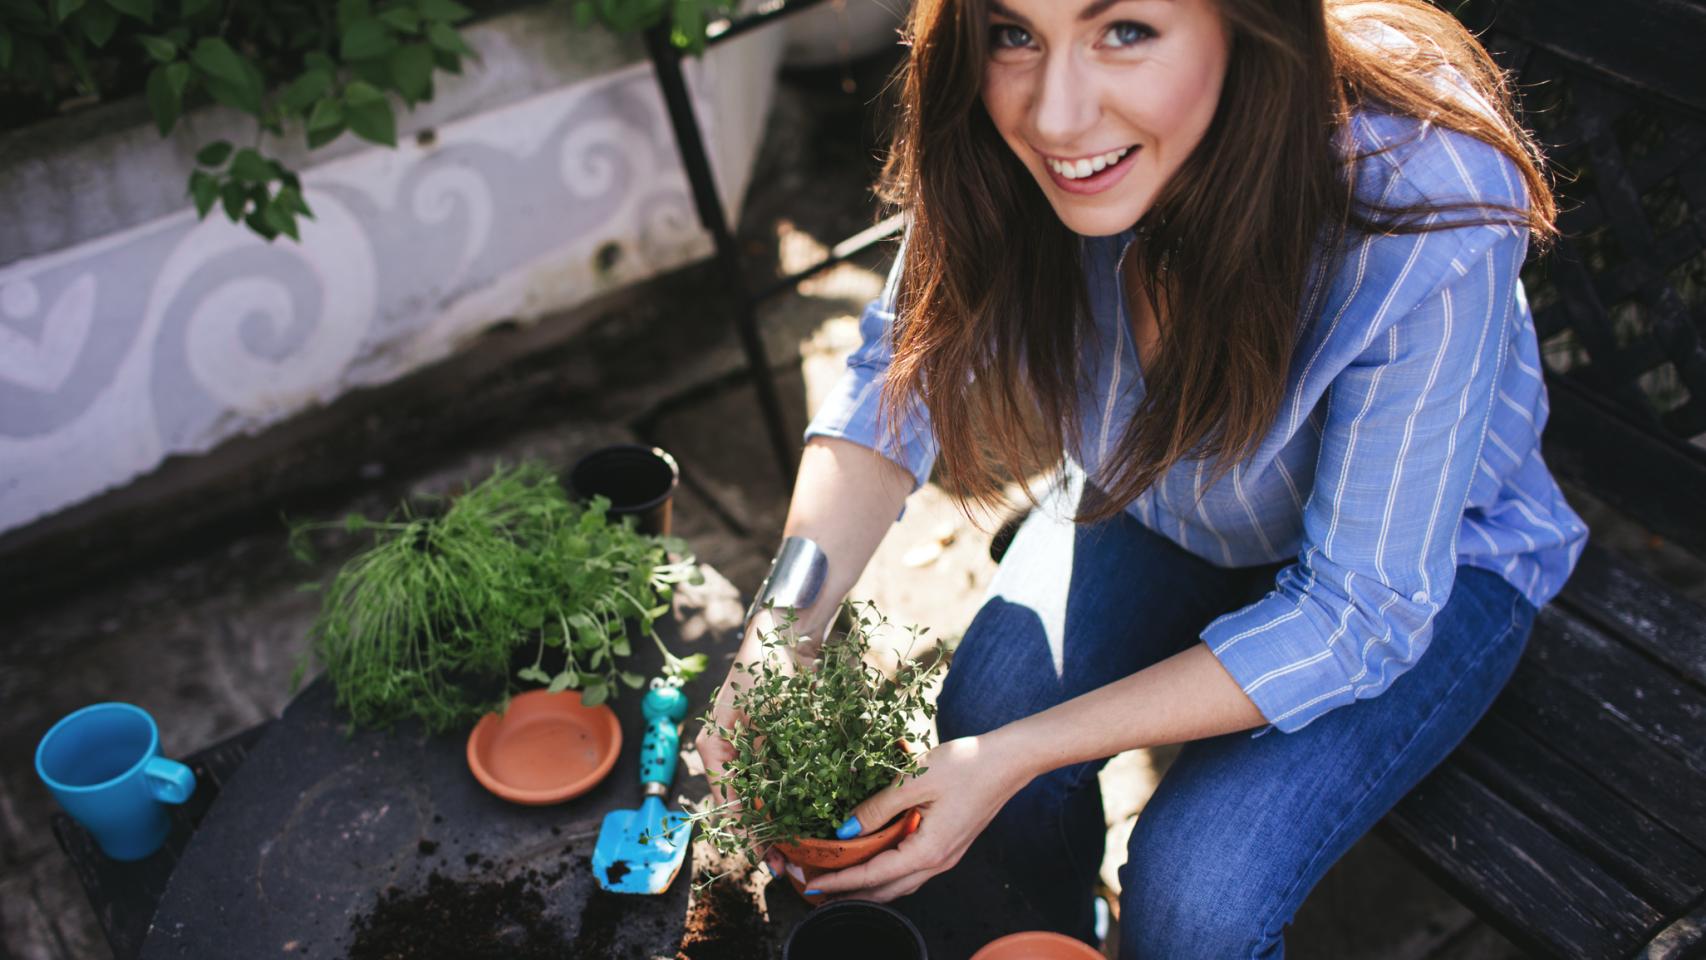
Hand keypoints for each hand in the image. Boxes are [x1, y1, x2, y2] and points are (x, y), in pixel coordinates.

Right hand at [692, 609, 813, 874]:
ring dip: (780, 823)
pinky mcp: (777, 743)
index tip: (765, 857)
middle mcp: (731, 753)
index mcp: (715, 748)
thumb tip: (754, 805)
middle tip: (785, 863)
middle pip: (746, 805)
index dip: (746, 834)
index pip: (729, 802)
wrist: (786, 632)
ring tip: (798, 849)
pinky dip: (794, 799)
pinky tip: (809, 817)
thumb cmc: (762, 666)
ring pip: (764, 797)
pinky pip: (782, 779)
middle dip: (764, 835)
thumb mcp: (751, 713)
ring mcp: (753, 749)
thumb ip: (752, 757)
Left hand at [803, 734, 1029, 902]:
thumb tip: (844, 831)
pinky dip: (888, 871)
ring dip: (869, 886)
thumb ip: (877, 808)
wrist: (1009, 760)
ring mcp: (946, 856)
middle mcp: (938, 862)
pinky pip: (912, 868)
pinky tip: (875, 859)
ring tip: (841, 880)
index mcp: (927, 852)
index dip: (839, 881)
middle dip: (850, 893)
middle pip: (886, 890)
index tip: (811, 884)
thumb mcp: (914, 780)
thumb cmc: (965, 765)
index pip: (873, 876)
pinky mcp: (950, 844)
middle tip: (818, 890)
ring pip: (900, 882)